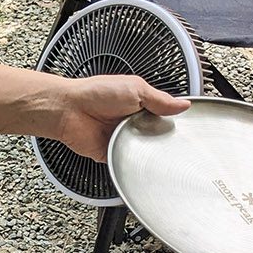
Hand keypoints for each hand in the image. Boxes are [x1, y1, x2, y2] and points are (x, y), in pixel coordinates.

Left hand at [48, 76, 188, 162]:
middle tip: (164, 137)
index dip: (173, 122)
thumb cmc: (95, 94)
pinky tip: (137, 159)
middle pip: (157, 137)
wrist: (69, 110)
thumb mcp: (135, 88)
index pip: (164, 117)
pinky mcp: (113, 155)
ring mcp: (123, 140)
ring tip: (148, 146)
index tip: (183, 126)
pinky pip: (128, 164)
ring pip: (145, 152)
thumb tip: (183, 104)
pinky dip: (132, 164)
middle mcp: (133, 124)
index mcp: (140, 106)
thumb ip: (160, 99)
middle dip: (161, 138)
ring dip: (147, 151)